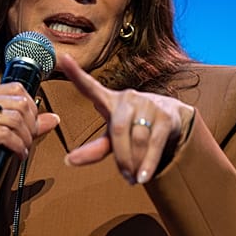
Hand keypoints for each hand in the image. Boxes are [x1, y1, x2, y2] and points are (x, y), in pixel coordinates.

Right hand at [0, 82, 59, 219]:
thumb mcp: (2, 132)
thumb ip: (27, 123)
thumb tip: (54, 118)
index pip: (17, 89)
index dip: (32, 107)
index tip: (32, 125)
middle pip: (19, 103)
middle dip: (31, 124)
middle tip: (29, 140)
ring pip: (14, 119)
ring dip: (25, 137)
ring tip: (23, 148)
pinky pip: (4, 135)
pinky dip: (17, 146)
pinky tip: (18, 154)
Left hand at [56, 53, 194, 183]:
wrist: (173, 119)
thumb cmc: (135, 126)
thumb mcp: (113, 138)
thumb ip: (95, 148)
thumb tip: (69, 161)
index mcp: (109, 100)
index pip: (89, 86)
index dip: (76, 73)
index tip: (62, 58)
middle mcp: (128, 98)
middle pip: (118, 130)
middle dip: (121, 157)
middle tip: (124, 176)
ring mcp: (148, 104)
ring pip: (137, 139)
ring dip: (135, 163)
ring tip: (134, 177)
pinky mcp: (166, 115)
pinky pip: (155, 143)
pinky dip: (149, 163)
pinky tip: (144, 176)